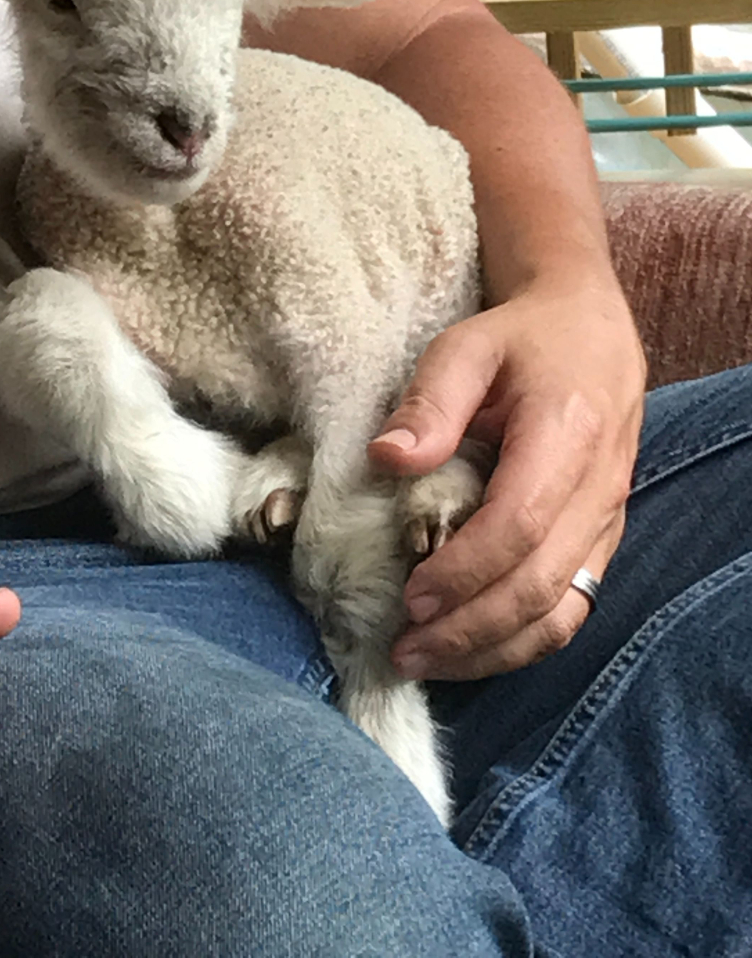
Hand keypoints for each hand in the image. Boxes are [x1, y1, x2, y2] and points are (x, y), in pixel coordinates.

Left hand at [369, 275, 644, 680]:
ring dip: (494, 650)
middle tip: (403, 650)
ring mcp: (607, 521)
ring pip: (563, 612)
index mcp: (567, 434)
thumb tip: (386, 459)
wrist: (590, 332)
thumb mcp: (467, 347)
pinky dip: (520, 640)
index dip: (464, 571)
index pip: (520, 525)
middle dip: (470, 630)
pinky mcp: (601, 541)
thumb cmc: (521, 340)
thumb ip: (428, 401)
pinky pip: (571, 607)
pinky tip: (468, 649)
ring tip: (425, 661)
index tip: (408, 597)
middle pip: (541, 585)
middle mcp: (599, 488)